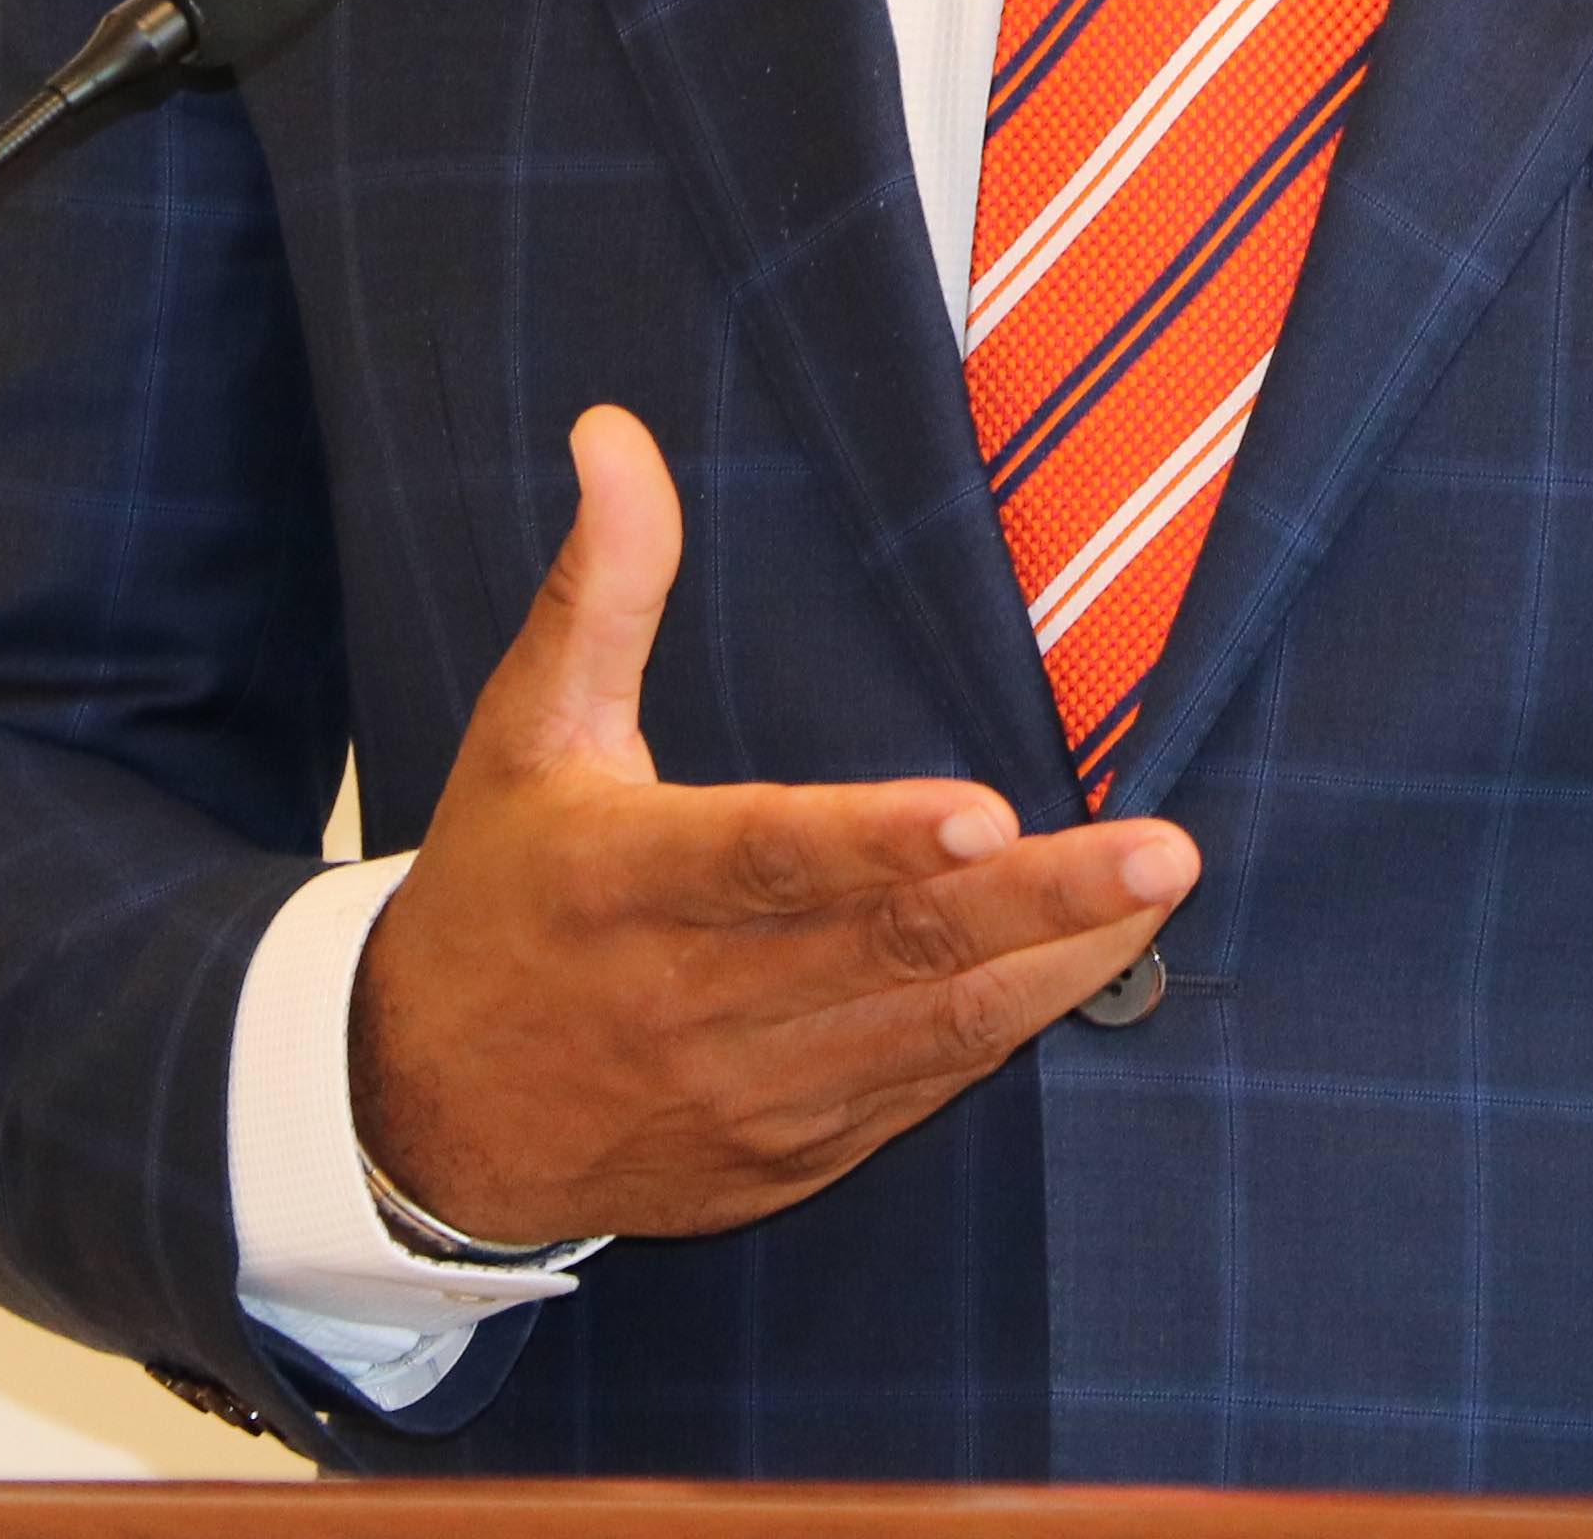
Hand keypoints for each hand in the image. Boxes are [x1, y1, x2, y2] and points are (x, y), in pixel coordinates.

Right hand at [345, 404, 1193, 1248]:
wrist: (430, 1118)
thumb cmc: (496, 894)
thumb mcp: (525, 732)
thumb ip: (602, 587)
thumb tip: (615, 434)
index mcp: (619, 881)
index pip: (765, 859)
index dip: (876, 841)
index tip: (986, 809)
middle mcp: (688, 1000)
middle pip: (886, 951)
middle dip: (1037, 900)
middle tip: (1162, 851)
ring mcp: (743, 1094)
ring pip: (924, 1034)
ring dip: (1053, 970)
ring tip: (1155, 897)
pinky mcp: (782, 1158)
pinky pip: (913, 1092)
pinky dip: (999, 1036)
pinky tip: (1081, 970)